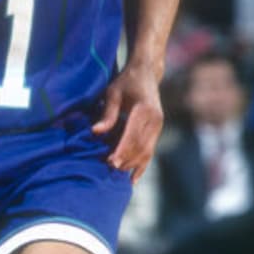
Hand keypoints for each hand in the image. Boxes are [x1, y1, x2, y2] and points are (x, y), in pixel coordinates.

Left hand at [92, 62, 162, 180]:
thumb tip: (96, 132)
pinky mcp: (157, 131)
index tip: (111, 161)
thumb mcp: (113, 92)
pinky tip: (132, 180)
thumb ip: (107, 113)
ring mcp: (158, 126)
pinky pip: (150, 151)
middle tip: (110, 168)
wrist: (147, 73)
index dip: (122, 150)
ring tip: (116, 172)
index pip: (133, 135)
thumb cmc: (126, 81)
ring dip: (132, 164)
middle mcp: (155, 120)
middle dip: (126, 159)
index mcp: (145, 109)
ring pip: (146, 151)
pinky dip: (142, 166)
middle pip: (141, 146)